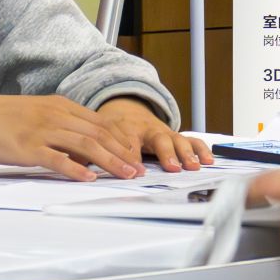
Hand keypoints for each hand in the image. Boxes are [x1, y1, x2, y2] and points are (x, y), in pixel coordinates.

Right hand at [0, 93, 143, 180]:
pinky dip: (76, 169)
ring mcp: (42, 130)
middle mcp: (55, 115)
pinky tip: (89, 179)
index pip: (100, 123)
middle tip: (138, 170)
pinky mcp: (27, 146)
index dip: (121, 140)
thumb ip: (63, 129)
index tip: (135, 156)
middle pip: (98, 134)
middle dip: (122, 153)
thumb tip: (85, 152)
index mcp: (60, 106)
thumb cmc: (2, 119)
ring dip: (109, 161)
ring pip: (85, 145)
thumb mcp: (38, 116)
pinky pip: (57, 158)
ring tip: (125, 175)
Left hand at [94, 98, 215, 172]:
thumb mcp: (96, 135)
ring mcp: (163, 131)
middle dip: (167, 154)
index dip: (132, 156)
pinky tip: (208, 160)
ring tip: (194, 166)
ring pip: (177, 139)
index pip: (129, 143)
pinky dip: (199, 148)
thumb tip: (71, 163)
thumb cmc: (110, 126)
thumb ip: (85, 151)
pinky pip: (190, 140)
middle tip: (172, 168)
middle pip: (159, 139)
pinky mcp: (174, 136)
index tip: (134, 171)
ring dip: (186, 152)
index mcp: (126, 128)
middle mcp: (148, 129)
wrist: (124, 108)